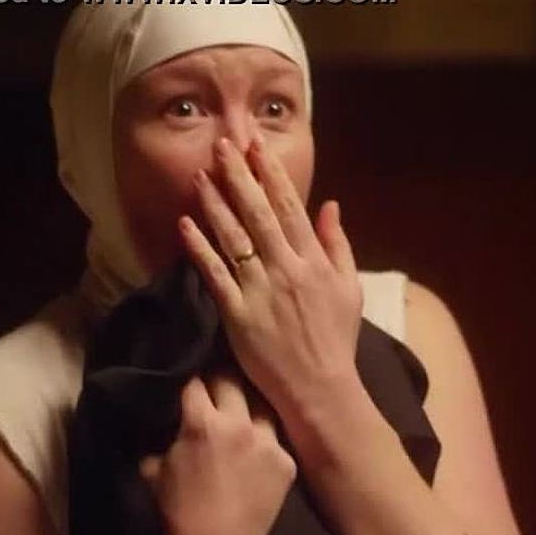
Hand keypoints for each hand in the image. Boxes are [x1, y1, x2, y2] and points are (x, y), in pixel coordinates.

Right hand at [138, 373, 296, 534]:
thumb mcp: (152, 468)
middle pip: (231, 380)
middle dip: (218, 381)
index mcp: (202, 422)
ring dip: (247, 405)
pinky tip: (255, 448)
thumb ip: (159, 435)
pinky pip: (275, 438)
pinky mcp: (287, 462)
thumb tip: (159, 417)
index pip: (194, 380)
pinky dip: (263, 439)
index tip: (188, 379)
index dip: (189, 378)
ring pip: (260, 404)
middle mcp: (239, 423)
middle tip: (214, 388)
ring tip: (240, 411)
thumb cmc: (177, 511)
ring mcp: (268, 442)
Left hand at [177, 129, 363, 424]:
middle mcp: (287, 269)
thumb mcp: (349, 288)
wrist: (320, 388)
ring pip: (234, 238)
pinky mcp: (238, 315)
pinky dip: (200, 248)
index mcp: (314, 261)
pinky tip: (185, 225)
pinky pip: (215, 275)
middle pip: (258, 214)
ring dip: (215, 203)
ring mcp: (260, 292)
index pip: (290, 207)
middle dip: (239, 176)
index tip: (256, 148)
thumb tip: (330, 205)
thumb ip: (337, 244)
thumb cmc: (336, 339)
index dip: (271, 175)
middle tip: (222, 146)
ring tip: (200, 175)